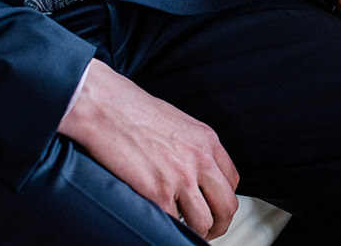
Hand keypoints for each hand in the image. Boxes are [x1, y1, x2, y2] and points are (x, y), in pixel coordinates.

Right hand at [58, 59, 239, 239]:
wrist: (108, 108)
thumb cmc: (135, 112)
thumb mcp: (179, 123)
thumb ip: (192, 148)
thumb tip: (194, 172)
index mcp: (207, 141)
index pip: (232, 180)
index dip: (223, 199)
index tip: (215, 207)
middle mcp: (200, 159)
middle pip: (227, 205)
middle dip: (220, 224)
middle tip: (209, 231)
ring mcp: (181, 177)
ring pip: (205, 221)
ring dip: (197, 232)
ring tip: (185, 230)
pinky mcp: (157, 193)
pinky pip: (174, 224)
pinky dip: (171, 228)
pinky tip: (163, 222)